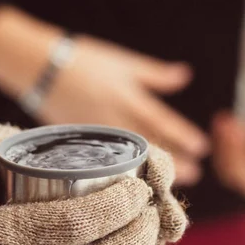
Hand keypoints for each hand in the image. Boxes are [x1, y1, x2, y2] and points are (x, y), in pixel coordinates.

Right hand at [0, 6, 209, 186]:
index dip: (181, 134)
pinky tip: (131, 183)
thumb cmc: (85, 61)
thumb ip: (155, 74)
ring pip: (128, 157)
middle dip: (171, 159)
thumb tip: (185, 76)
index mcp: (126, 96)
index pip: (160, 119)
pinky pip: (105, 161)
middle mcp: (113, 118)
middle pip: (147, 143)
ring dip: (149, 170)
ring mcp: (96, 134)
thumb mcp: (123, 62)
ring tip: (168, 184)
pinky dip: (121, 172)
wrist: (42, 69)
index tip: (202, 148)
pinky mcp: (80, 144)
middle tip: (194, 175)